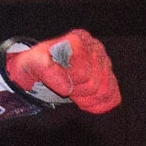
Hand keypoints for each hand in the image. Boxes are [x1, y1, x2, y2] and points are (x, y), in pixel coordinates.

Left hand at [5, 29, 120, 113]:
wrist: (38, 72)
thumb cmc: (36, 66)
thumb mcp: (32, 63)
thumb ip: (46, 69)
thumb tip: (67, 87)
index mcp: (79, 40)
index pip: (83, 73)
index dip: (69, 82)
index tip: (57, 80)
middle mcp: (96, 49)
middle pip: (94, 84)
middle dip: (76, 91)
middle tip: (64, 87)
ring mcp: (105, 64)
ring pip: (105, 92)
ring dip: (86, 98)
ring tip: (72, 92)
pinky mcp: (110, 78)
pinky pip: (113, 98)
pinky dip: (98, 104)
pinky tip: (83, 100)